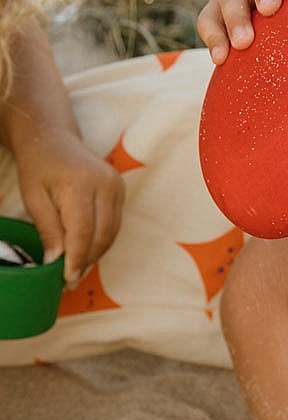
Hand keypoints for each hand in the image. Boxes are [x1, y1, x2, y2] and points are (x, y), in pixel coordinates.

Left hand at [13, 125, 123, 286]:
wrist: (54, 138)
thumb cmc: (39, 167)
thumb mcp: (34, 198)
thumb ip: (47, 229)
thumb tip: (55, 261)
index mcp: (80, 184)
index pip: (83, 230)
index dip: (76, 257)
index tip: (66, 278)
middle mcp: (106, 184)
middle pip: (103, 233)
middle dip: (87, 260)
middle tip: (70, 280)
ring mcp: (117, 186)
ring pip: (112, 231)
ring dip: (96, 253)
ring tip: (77, 269)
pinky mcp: (120, 189)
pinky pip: (115, 223)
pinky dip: (102, 240)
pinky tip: (86, 250)